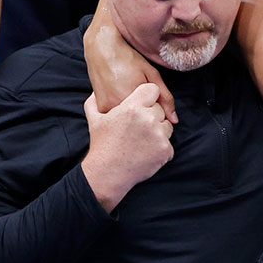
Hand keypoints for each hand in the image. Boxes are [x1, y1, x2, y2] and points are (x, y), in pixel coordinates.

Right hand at [81, 85, 174, 211]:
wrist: (108, 173)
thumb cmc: (101, 145)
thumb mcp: (94, 119)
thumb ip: (94, 102)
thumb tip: (95, 93)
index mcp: (132, 107)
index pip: (153, 89)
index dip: (149, 96)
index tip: (144, 104)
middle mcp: (148, 119)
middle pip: (160, 109)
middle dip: (152, 116)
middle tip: (138, 128)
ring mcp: (158, 135)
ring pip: (167, 126)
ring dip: (158, 131)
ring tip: (142, 140)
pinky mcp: (165, 150)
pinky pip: (169, 144)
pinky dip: (160, 148)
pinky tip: (146, 151)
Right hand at [84, 0, 176, 119]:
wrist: (102, 49)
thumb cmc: (128, 59)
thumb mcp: (152, 75)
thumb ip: (165, 97)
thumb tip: (175, 120)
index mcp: (137, 101)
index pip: (154, 116)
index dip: (153, 104)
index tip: (146, 91)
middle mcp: (122, 108)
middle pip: (140, 119)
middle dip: (142, 110)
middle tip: (134, 87)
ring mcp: (109, 110)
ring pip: (128, 120)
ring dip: (130, 110)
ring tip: (124, 89)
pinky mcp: (101, 109)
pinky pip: (116, 118)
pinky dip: (119, 110)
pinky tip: (116, 94)